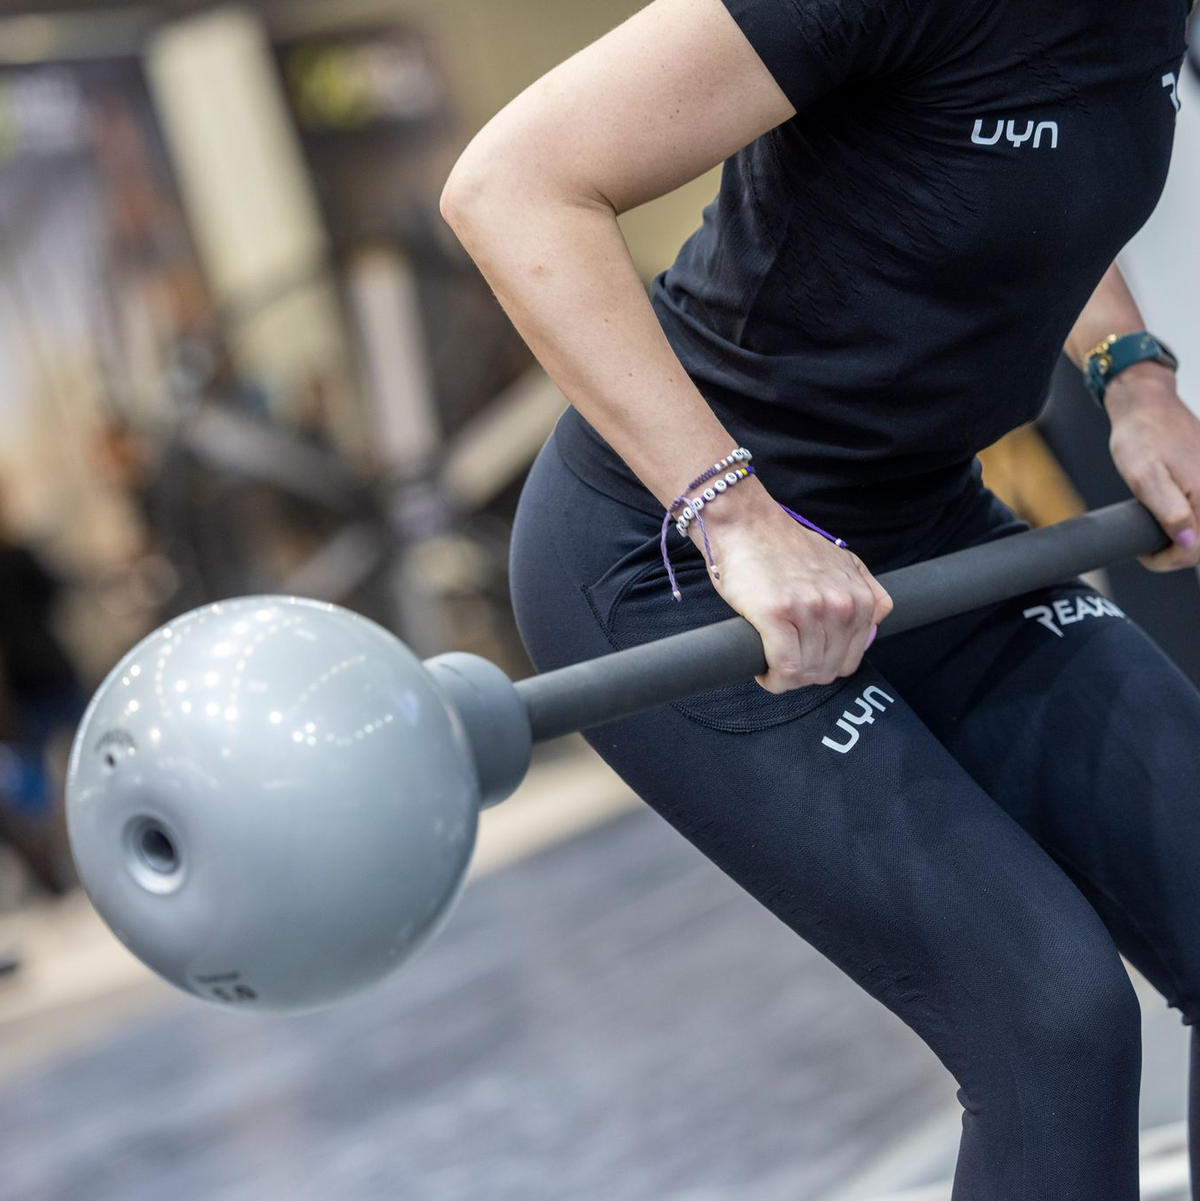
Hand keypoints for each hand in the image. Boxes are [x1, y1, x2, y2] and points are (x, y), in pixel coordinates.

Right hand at [690, 480, 892, 692]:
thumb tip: (875, 623)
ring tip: (769, 659)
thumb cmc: (785, 546)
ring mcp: (811, 609)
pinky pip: (784, 668)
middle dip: (804, 673)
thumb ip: (865, 589)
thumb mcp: (841, 560)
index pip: (851, 660)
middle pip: (828, 670)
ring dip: (784, 677)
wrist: (747, 524)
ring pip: (805, 672)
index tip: (803, 657)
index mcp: (860, 598)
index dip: (824, 666)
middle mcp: (842, 605)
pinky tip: (762, 669)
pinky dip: (772, 679)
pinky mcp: (778, 614)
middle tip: (782, 660)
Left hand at [1106, 363, 1199, 571]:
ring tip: (1157, 527)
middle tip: (1147, 542)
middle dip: (1176, 550)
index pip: (1196, 550)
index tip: (1144, 553)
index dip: (1168, 560)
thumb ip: (1167, 511)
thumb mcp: (1143, 477)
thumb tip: (1188, 541)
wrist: (1147, 406)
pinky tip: (1173, 512)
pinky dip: (1189, 519)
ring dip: (1183, 536)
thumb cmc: (1142, 437)